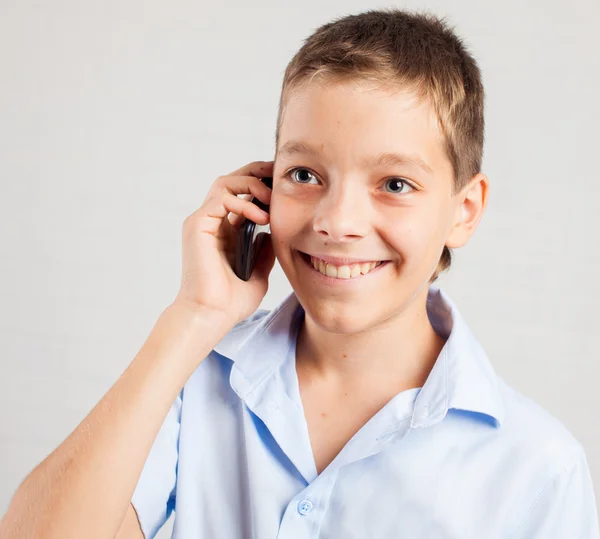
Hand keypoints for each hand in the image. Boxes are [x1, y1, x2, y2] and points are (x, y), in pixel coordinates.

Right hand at [172, 161, 275, 325]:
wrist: (211, 316)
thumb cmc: (230, 302)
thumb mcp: (259, 271)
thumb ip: (265, 251)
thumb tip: (274, 233)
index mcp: (224, 231)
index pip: (241, 195)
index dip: (261, 185)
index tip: (284, 187)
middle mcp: (211, 222)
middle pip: (231, 181)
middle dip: (256, 173)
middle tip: (278, 174)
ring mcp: (202, 222)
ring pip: (225, 183)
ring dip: (251, 184)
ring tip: (271, 198)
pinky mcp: (197, 225)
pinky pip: (222, 199)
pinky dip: (244, 203)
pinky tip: (261, 218)